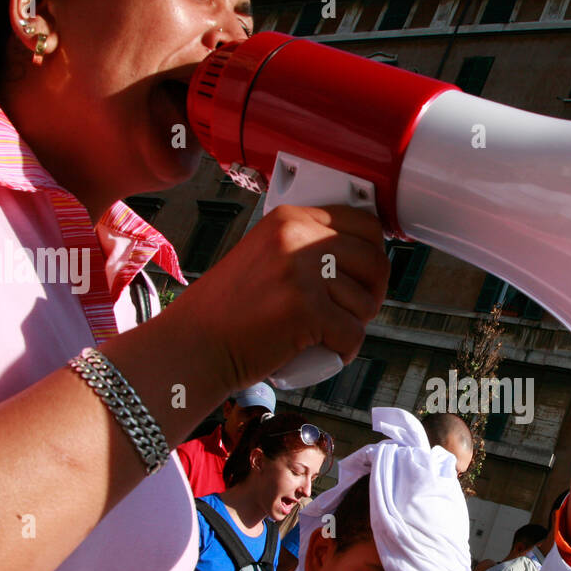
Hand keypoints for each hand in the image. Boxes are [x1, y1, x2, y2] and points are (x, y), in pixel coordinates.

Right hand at [174, 204, 389, 390]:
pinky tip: (324, 352)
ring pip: (366, 302)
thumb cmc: (229, 311)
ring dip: (354, 325)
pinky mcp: (306, 309)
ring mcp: (301, 271)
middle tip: (350, 313)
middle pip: (374, 261)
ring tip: (326, 333)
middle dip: (371, 294)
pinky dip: (344, 351)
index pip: (364, 225)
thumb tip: (360, 258)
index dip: (373, 256)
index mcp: (289, 218)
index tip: (363, 279)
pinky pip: (352, 333)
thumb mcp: (267, 256)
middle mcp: (297, 236)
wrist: (196, 344)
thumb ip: (305, 249)